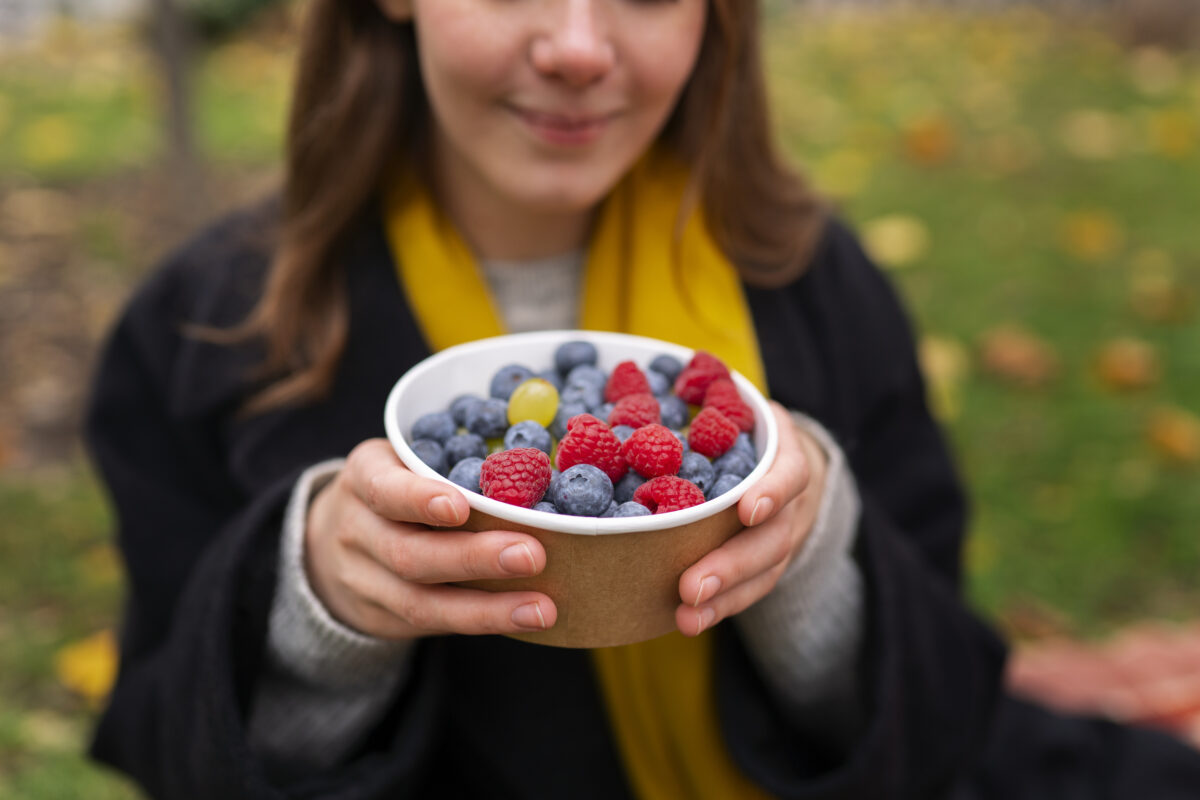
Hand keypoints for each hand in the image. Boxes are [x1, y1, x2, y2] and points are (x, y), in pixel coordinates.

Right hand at [304, 438, 557, 639]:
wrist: (329, 542)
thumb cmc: (395, 489)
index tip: (461, 506)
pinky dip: (482, 622)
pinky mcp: (382, 619)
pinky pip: (432, 625)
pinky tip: (524, 620)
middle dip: (473, 558)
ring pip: (420, 603)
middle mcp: (357, 530)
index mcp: (364, 476)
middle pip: (408, 553)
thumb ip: (452, 461)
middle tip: (532, 555)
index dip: (420, 500)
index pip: (384, 489)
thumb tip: (541, 462)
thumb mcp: (403, 461)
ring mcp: (364, 581)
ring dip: (487, 609)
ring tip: (541, 608)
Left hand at [675, 402, 826, 635]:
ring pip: (764, 573)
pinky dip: (720, 608)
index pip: (791, 473)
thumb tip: (636, 382)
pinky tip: (686, 622)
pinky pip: (750, 591)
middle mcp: (792, 503)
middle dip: (733, 564)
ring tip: (686, 617)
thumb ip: (707, 402)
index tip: (747, 508)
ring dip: (724, 597)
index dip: (773, 491)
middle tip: (691, 585)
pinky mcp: (768, 565)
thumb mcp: (736, 407)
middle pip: (773, 538)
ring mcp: (784, 537)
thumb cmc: (744, 430)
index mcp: (786, 455)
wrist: (786, 461)